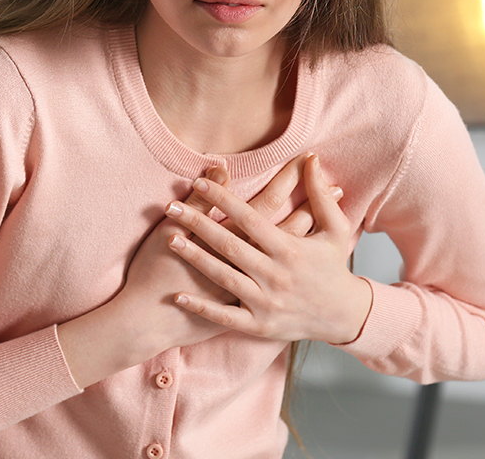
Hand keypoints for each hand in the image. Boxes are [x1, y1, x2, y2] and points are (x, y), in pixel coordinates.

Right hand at [59, 156, 327, 387]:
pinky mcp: (247, 312)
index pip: (265, 204)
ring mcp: (250, 290)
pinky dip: (296, 272)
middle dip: (311, 208)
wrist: (147, 322)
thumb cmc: (155, 271)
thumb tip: (220, 168)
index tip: (306, 162)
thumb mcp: (172, 229)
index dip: (286, 182)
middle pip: (286, 230)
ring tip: (332, 223)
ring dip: (307, 239)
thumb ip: (199, 200)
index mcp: (229, 240)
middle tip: (337, 191)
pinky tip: (308, 266)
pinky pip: (281, 287)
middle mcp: (247, 265)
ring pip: (287, 260)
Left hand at [164, 154, 371, 344]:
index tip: (199, 180)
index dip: (223, 198)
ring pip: (224, 277)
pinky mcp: (259, 326)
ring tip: (169, 239)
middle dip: (199, 223)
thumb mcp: (335, 230)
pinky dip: (202, 308)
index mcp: (290, 249)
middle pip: (230, 245)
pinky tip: (177, 297)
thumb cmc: (334, 268)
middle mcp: (276, 275)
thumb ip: (320, 195)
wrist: (344, 318)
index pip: (250, 217)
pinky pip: (225, 317)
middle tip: (171, 206)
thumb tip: (312, 159)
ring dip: (195, 258)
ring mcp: (266, 302)